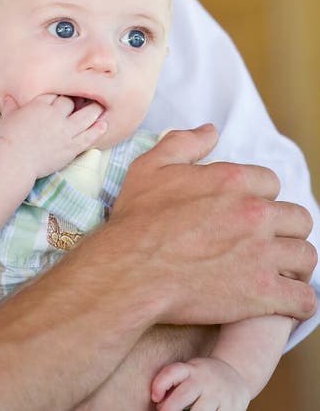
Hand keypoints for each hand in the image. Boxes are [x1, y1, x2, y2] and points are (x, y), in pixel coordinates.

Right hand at [0, 93, 106, 179]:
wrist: (15, 161)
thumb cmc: (9, 138)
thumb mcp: (8, 117)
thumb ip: (10, 105)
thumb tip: (7, 96)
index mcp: (40, 105)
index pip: (56, 94)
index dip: (61, 94)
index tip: (65, 95)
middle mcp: (55, 115)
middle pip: (72, 102)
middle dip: (78, 100)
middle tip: (85, 98)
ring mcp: (65, 131)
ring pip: (86, 116)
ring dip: (94, 111)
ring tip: (100, 108)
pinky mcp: (71, 147)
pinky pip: (89, 136)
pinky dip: (98, 130)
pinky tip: (104, 125)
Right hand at [107, 125, 317, 324]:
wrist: (130, 271)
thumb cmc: (137, 220)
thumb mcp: (151, 167)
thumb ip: (185, 142)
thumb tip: (210, 130)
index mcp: (232, 181)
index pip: (271, 183)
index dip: (259, 197)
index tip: (244, 213)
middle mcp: (254, 213)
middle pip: (298, 218)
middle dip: (284, 230)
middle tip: (264, 243)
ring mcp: (262, 254)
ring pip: (306, 256)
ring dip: (293, 264)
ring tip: (276, 272)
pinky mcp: (262, 294)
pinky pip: (303, 299)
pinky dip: (297, 302)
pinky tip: (281, 302)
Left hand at [151, 356, 250, 410]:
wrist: (235, 372)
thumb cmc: (203, 377)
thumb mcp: (190, 373)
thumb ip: (174, 385)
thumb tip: (158, 403)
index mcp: (191, 369)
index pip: (173, 372)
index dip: (160, 384)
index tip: (155, 398)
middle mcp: (205, 380)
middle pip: (184, 395)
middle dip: (170, 408)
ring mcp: (219, 394)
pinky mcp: (232, 407)